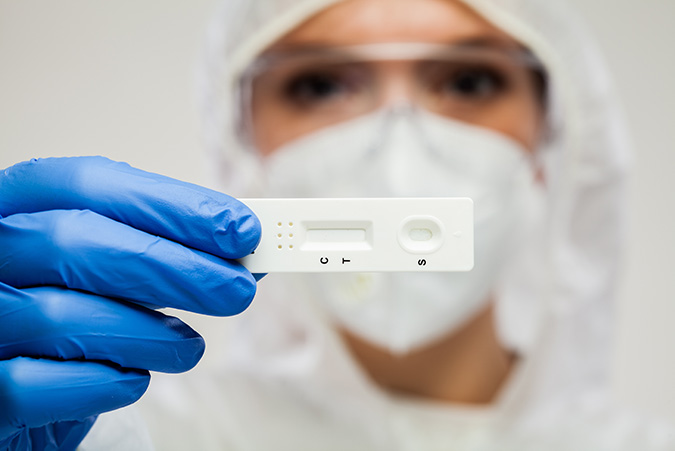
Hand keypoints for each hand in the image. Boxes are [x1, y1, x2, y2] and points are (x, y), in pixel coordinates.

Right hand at [0, 156, 260, 449]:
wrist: (16, 379)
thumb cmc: (73, 307)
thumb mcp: (114, 266)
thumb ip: (166, 249)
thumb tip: (245, 247)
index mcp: (18, 204)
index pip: (90, 184)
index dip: (172, 204)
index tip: (241, 229)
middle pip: (74, 242)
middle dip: (173, 267)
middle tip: (238, 289)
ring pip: (61, 316)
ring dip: (149, 334)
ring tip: (190, 347)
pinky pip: (34, 386)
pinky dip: (103, 383)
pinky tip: (134, 379)